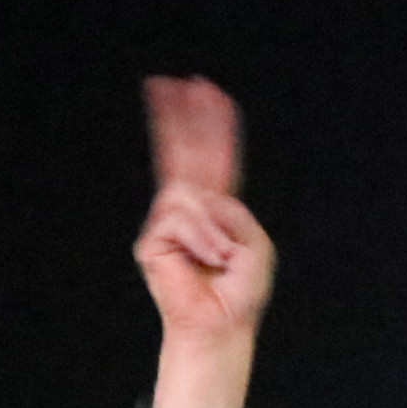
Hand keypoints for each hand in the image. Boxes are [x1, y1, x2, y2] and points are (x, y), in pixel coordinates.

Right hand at [137, 75, 275, 407]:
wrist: (222, 324)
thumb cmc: (239, 290)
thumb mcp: (254, 242)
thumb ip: (230, 209)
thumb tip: (195, 196)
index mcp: (216, 207)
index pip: (211, 158)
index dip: (208, 126)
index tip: (202, 91)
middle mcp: (190, 209)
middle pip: (183, 155)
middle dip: (180, 119)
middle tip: (169, 83)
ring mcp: (168, 223)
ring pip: (186, 193)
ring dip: (211, 226)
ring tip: (220, 256)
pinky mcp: (152, 241)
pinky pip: (180, 219)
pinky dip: (201, 239)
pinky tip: (206, 260)